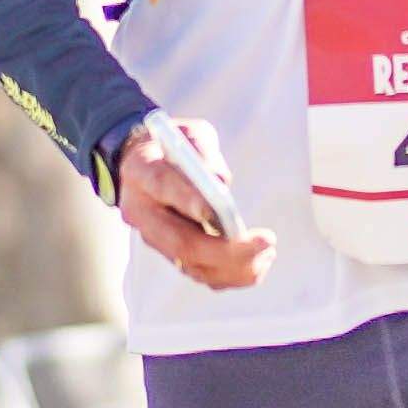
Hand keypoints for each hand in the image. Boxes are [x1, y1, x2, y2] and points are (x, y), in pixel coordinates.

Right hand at [109, 116, 273, 289]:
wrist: (147, 165)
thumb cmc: (174, 145)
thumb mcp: (188, 133)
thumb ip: (202, 150)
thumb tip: (221, 181)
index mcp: (141, 171)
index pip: (163, 186)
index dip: (189, 199)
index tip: (218, 209)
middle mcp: (141, 211)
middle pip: (180, 241)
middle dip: (226, 249)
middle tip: (265, 241)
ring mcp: (154, 238)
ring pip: (191, 265)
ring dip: (234, 266)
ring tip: (267, 254)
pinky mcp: (170, 253)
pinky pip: (200, 273)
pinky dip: (231, 275)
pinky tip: (258, 263)